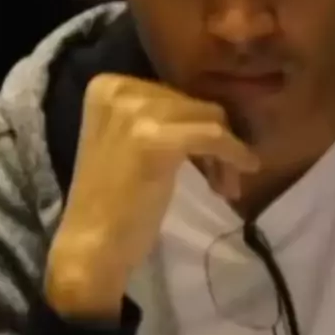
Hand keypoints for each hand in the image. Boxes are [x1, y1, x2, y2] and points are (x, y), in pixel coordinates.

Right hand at [46, 74, 258, 319]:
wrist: (91, 248)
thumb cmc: (113, 204)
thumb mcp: (129, 144)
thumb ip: (159, 119)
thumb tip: (212, 113)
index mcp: (108, 86)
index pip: (174, 94)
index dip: (196, 124)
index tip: (203, 159)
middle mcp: (119, 91)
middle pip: (193, 103)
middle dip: (215, 138)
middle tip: (221, 178)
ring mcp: (135, 114)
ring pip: (209, 118)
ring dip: (226, 152)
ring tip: (224, 185)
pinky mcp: (155, 140)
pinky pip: (213, 136)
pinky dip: (234, 153)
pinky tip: (243, 172)